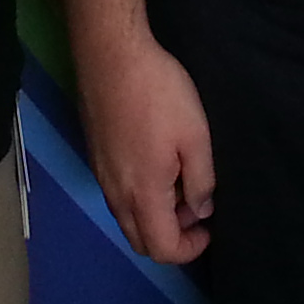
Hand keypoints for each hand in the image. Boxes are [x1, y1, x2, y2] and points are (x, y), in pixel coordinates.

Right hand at [77, 29, 216, 263]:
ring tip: (181, 183)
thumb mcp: (195, 136)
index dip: (189, 249)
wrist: (111, 54)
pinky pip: (118, 196)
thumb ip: (201, 181)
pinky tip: (159, 164)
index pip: (161, 249)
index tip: (208, 228)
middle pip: (140, 241)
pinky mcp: (95, 157)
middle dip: (171, 237)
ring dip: (155, 216)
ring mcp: (101, 176)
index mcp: (142, 194)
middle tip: (196, 207)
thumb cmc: (158, 93)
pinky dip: (140, 198)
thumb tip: (200, 211)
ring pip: (127, 219)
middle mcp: (115, 194)